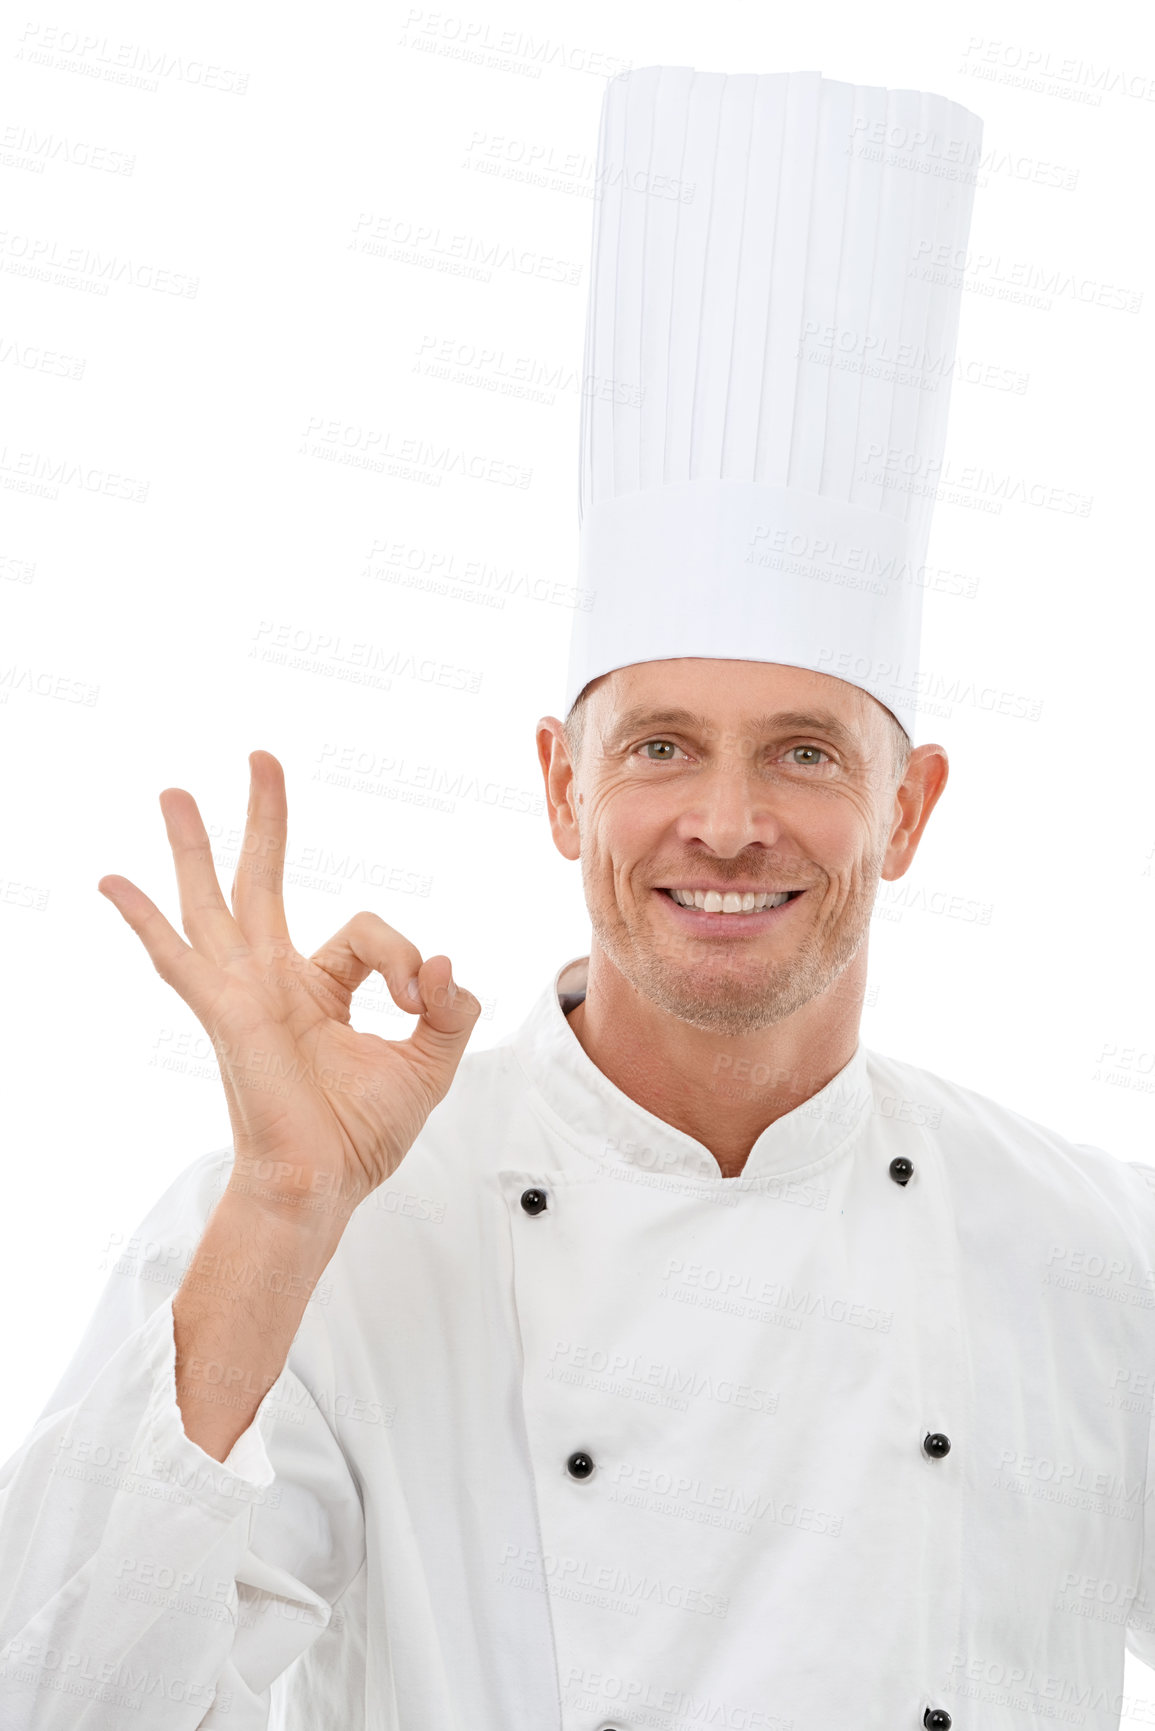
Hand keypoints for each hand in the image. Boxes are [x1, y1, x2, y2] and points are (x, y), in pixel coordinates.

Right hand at [98, 750, 480, 1232]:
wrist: (322, 1185)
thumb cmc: (361, 1134)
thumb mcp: (430, 1061)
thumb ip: (449, 1006)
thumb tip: (441, 961)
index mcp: (319, 989)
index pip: (365, 931)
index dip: (403, 957)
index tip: (421, 999)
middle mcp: (273, 981)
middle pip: (262, 880)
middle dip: (264, 819)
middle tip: (261, 757)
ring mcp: (244, 993)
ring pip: (214, 901)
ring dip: (194, 844)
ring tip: (176, 792)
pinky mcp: (227, 1012)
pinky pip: (179, 958)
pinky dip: (145, 919)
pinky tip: (113, 883)